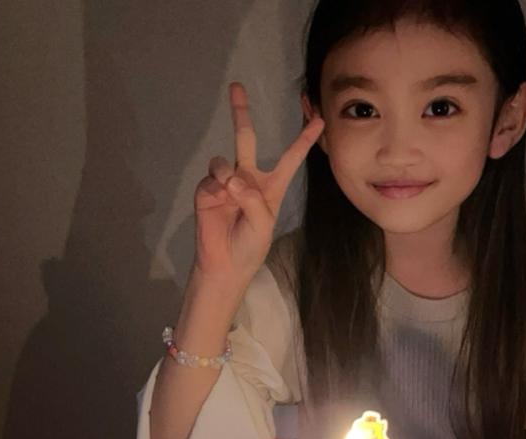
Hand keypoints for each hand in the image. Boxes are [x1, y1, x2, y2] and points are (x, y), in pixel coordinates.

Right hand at [193, 81, 323, 288]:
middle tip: (236, 86)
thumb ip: (253, 199)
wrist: (224, 265)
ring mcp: (225, 183)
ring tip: (230, 193)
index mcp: (271, 187)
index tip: (318, 119)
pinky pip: (212, 177)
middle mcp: (248, 179)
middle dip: (241, 112)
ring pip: (224, 160)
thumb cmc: (250, 247)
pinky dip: (216, 187)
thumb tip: (232, 178)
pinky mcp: (207, 190)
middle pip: (246, 138)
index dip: (303, 139)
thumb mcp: (263, 224)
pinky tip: (218, 202)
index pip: (290, 158)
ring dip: (227, 174)